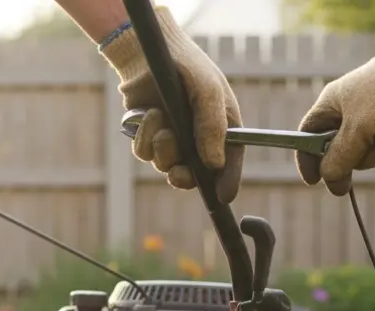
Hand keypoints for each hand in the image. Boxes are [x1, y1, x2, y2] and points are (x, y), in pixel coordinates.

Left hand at [101, 7, 243, 202]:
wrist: (148, 51)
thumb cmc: (187, 66)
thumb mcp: (208, 91)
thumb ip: (212, 127)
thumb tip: (214, 165)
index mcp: (222, 129)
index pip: (229, 163)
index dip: (227, 182)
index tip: (222, 197)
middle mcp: (198, 139)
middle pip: (196, 175)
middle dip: (185, 177)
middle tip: (178, 173)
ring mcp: (173, 139)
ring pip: (166, 165)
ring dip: (162, 147)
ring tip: (159, 118)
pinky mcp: (150, 136)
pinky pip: (145, 153)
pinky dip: (145, 138)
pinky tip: (148, 116)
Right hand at [296, 19, 374, 195]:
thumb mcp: (358, 127)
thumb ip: (340, 156)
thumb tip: (328, 178)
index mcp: (332, 105)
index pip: (308, 136)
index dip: (307, 158)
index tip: (313, 181)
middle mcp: (349, 115)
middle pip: (340, 155)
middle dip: (359, 156)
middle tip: (367, 149)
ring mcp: (373, 124)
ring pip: (369, 158)